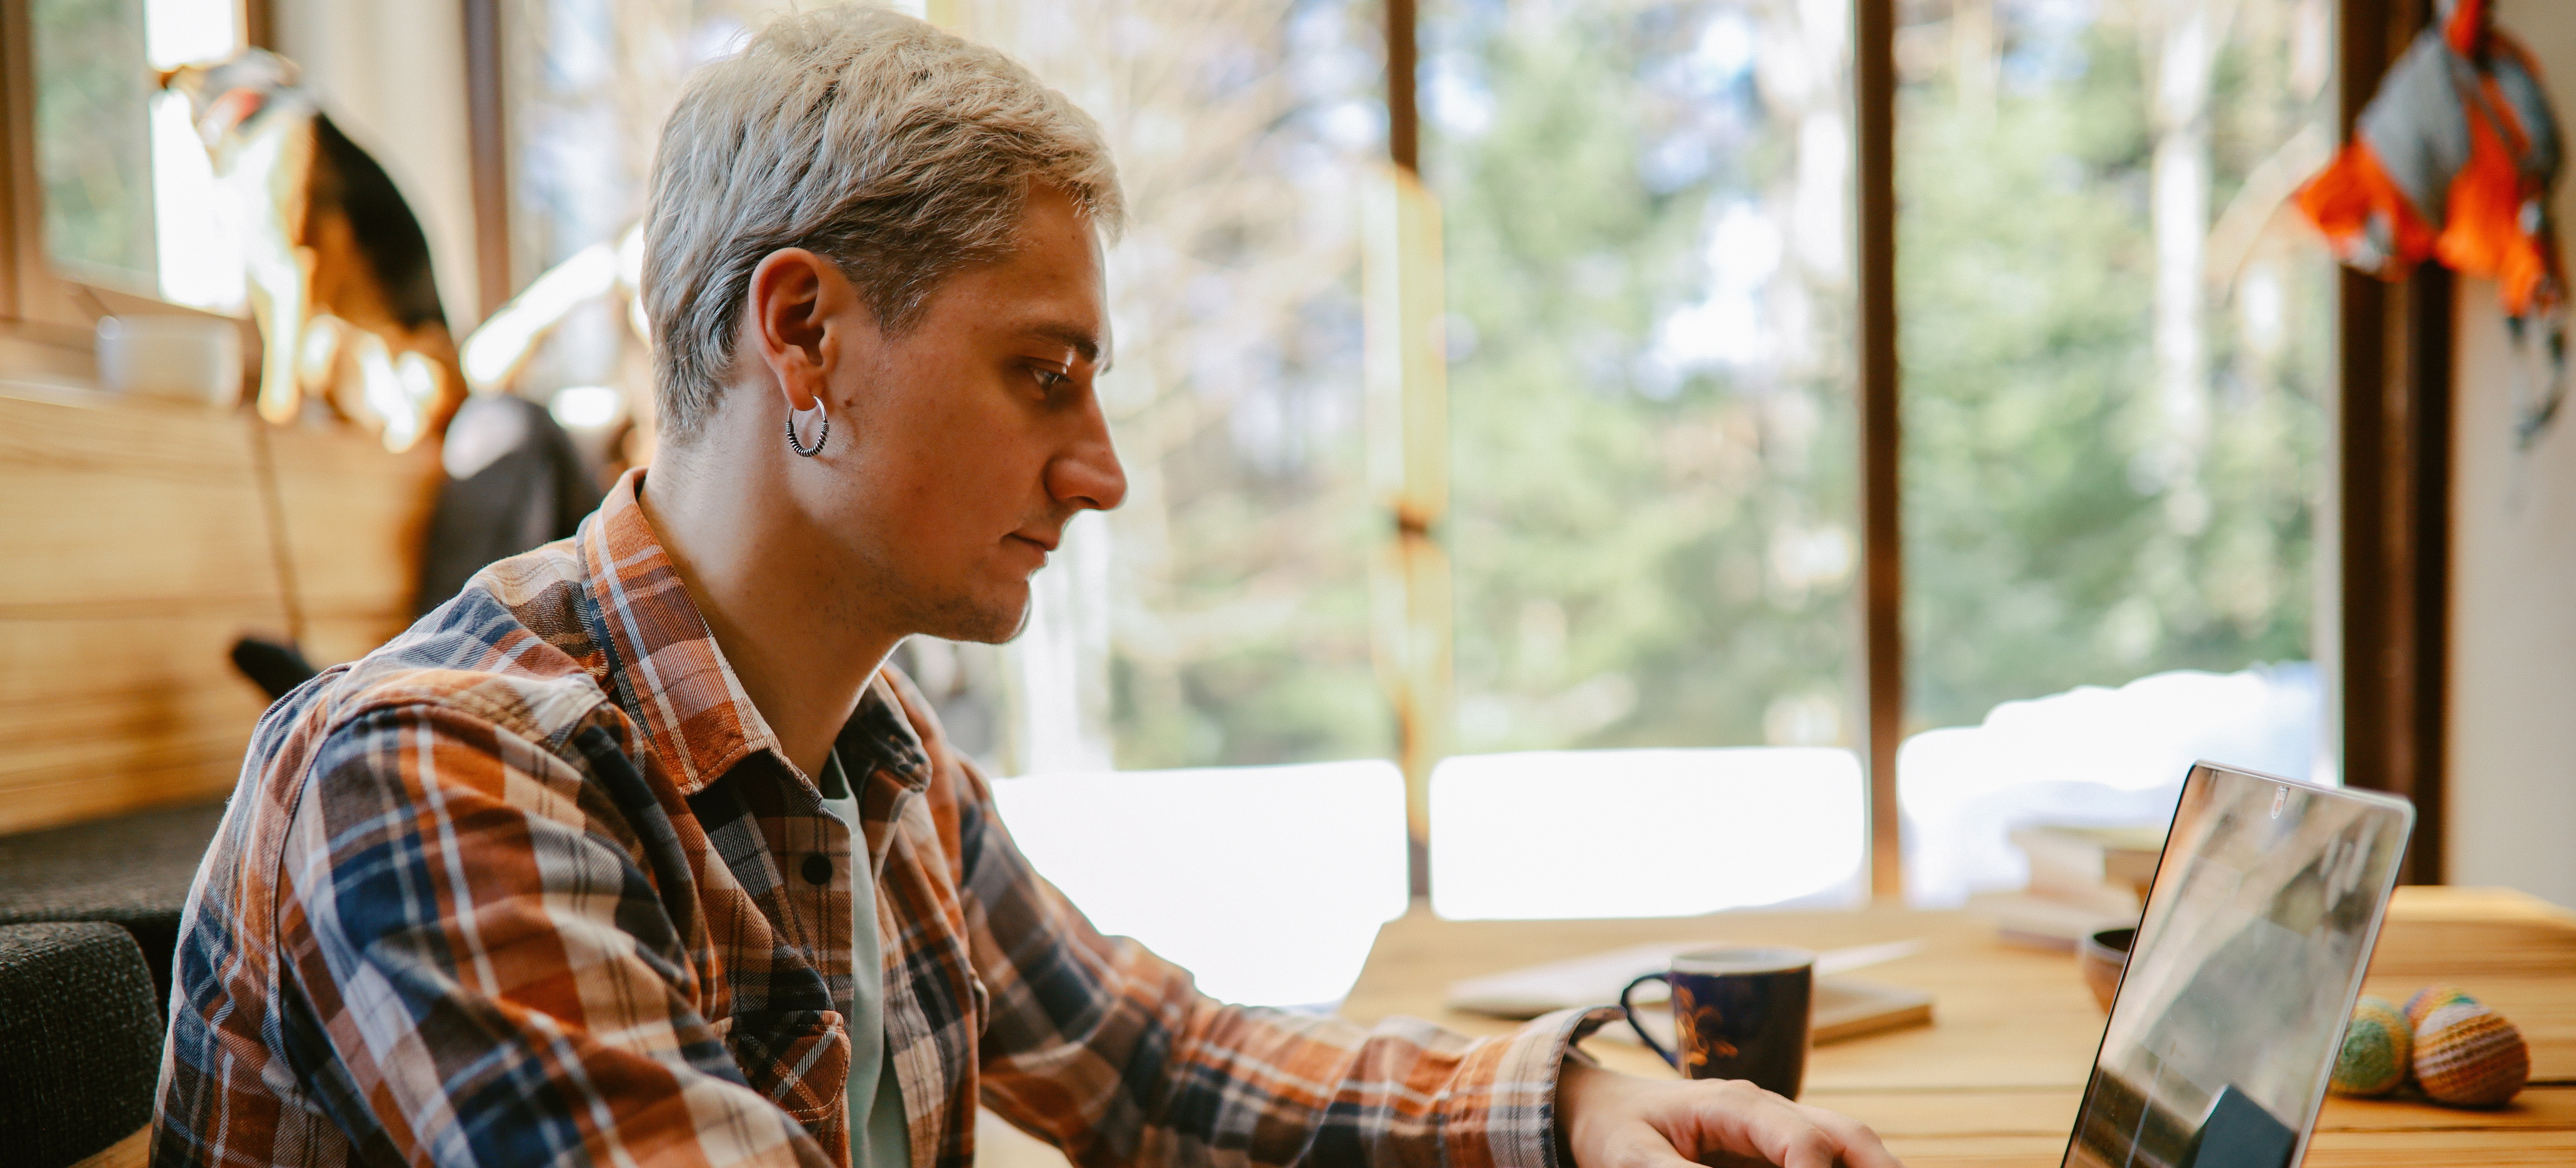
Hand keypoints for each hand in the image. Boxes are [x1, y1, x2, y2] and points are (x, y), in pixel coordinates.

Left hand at [1555, 1059, 1902, 1167]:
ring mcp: (1780, 1129)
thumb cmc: (1617, 1129)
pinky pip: (1830, 1161)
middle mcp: (1770, 1110)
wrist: (1606, 1110)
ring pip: (1850, 1145)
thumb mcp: (1630, 1157)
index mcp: (1735, 1104)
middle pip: (1847, 1133)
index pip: (1800, 1137)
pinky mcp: (1778, 1152)